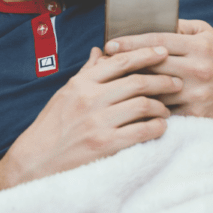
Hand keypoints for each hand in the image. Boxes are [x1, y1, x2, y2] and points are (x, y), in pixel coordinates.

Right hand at [0, 45, 181, 195]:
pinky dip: (157, 127)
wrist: (36, 161)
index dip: (145, 54)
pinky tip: (159, 127)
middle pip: (138, 82)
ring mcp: (98, 122)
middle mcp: (89, 99)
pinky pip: (143, 130)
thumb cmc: (51, 127)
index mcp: (80, 84)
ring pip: (144, 105)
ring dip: (161, 107)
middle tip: (176, 83)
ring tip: (166, 110)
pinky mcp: (106, 144)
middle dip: (163, 81)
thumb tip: (100, 51)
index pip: (119, 62)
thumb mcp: (64, 95)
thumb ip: (86, 74)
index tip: (163, 53)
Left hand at [105, 19, 212, 121]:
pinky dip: (144, 104)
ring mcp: (196, 92)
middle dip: (125, 63)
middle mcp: (198, 68)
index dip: (131, 42)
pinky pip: (162, 108)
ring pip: (154, 88)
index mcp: (200, 46)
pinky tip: (127, 101)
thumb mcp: (207, 35)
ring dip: (131, 85)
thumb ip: (180, 26)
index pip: (158, 41)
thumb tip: (151, 20)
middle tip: (102, 62)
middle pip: (152, 65)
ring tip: (110, 81)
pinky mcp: (194, 112)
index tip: (109, 44)